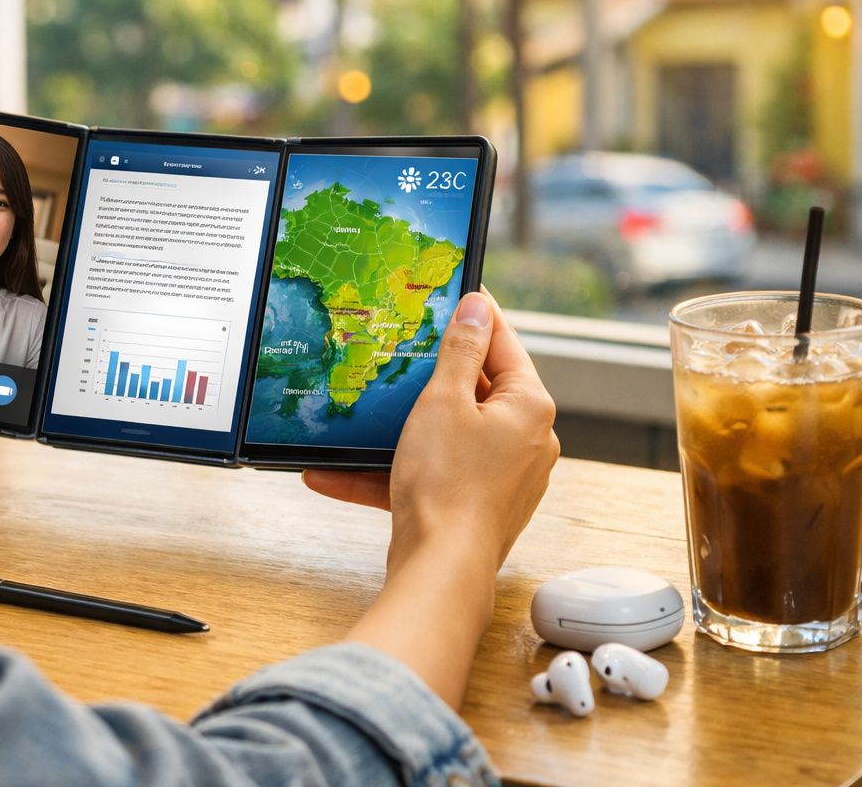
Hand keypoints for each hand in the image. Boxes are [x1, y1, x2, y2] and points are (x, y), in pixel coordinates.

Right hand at [320, 290, 558, 704]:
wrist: (440, 569)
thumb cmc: (447, 484)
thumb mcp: (443, 402)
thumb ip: (459, 351)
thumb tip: (477, 308)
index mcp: (528, 407)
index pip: (503, 343)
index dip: (475, 316)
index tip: (453, 292)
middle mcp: (526, 441)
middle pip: (475, 390)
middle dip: (428, 377)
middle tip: (396, 348)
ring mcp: (502, 477)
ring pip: (446, 436)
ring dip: (398, 429)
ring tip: (359, 413)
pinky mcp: (474, 506)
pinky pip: (431, 475)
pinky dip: (389, 471)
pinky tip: (333, 473)